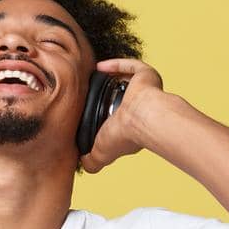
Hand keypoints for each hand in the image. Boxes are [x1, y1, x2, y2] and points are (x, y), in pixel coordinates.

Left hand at [78, 58, 167, 173]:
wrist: (141, 118)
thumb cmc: (123, 135)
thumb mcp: (101, 153)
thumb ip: (91, 161)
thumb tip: (81, 163)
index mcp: (130, 126)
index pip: (115, 119)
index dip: (100, 115)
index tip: (86, 112)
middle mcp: (138, 108)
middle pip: (119, 99)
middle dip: (104, 95)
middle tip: (84, 91)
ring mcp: (143, 91)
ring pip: (126, 81)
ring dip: (110, 78)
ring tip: (90, 77)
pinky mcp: (146, 76)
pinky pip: (131, 66)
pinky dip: (116, 65)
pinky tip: (99, 67)